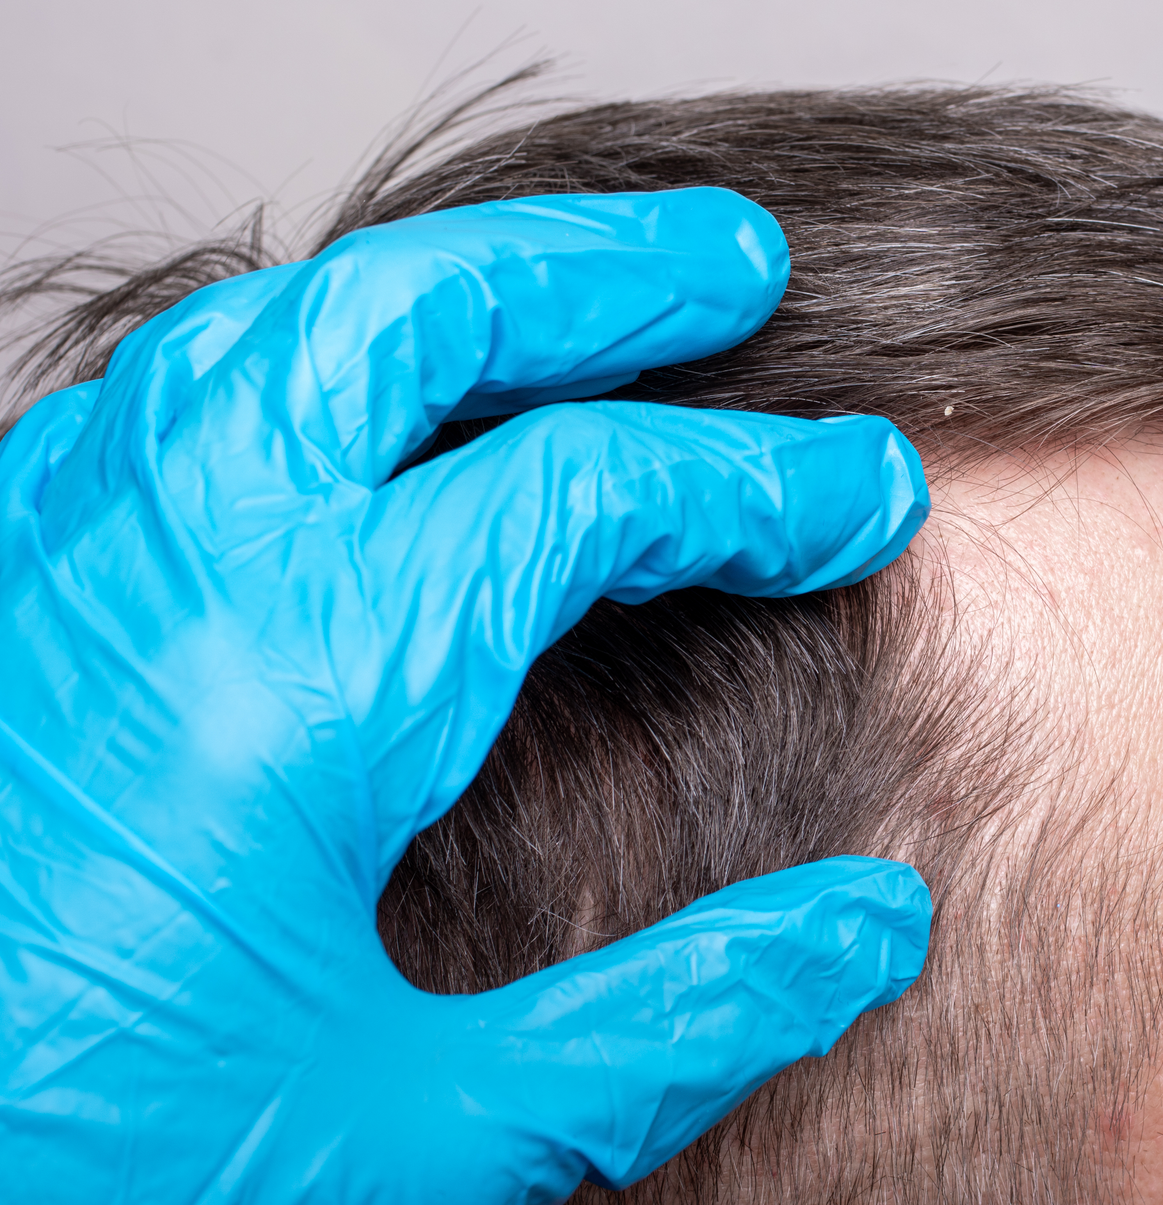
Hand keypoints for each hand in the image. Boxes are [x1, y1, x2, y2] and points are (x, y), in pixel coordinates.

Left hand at [0, 189, 931, 1201]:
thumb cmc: (78, 1181)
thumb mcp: (416, 1141)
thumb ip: (661, 1021)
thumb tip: (866, 930)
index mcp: (303, 677)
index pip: (582, 491)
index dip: (758, 483)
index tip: (863, 492)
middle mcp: (167, 561)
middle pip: (415, 315)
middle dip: (598, 274)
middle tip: (733, 264)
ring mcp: (53, 555)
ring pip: (269, 323)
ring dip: (443, 288)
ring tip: (565, 294)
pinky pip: (159, 396)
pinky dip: (295, 356)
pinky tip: (344, 403)